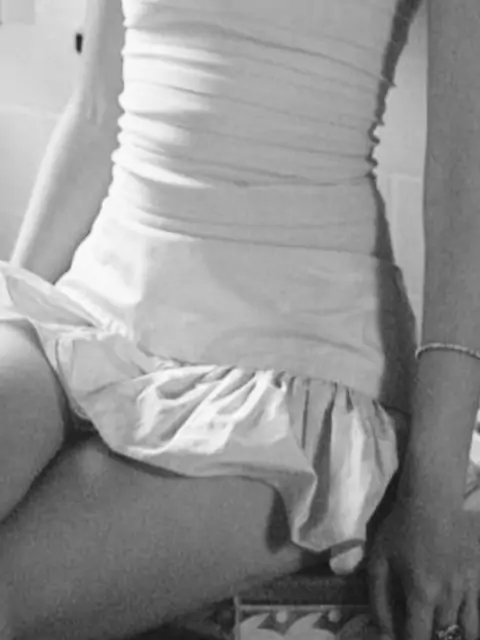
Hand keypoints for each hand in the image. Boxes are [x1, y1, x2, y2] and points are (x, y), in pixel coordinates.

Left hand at [367, 490, 479, 639]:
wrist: (432, 501)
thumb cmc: (401, 528)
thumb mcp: (378, 560)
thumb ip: (378, 598)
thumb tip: (383, 630)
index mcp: (422, 592)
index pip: (418, 637)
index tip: (400, 636)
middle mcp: (449, 596)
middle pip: (441, 636)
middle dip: (426, 636)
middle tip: (414, 624)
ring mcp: (468, 589)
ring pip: (464, 631)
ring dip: (448, 634)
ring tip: (433, 626)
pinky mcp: (477, 579)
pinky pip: (476, 615)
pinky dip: (468, 626)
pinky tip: (456, 623)